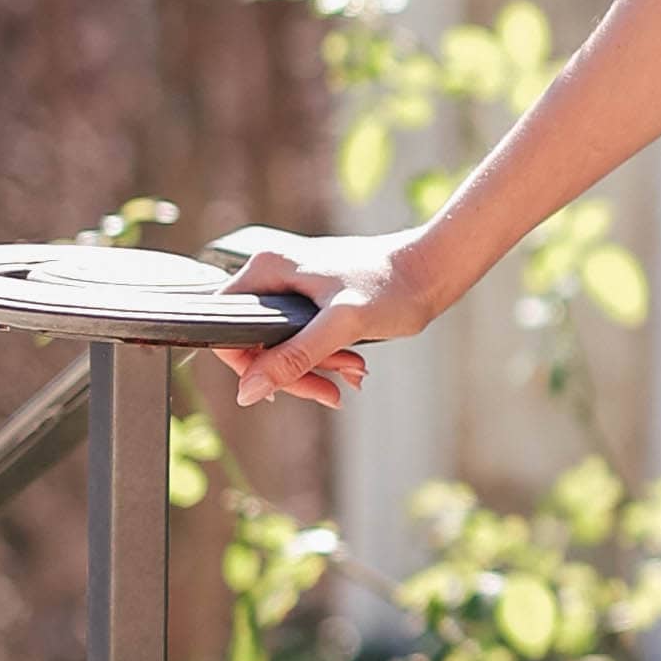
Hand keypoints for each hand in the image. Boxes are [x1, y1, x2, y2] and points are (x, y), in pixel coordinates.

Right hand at [207, 230, 438, 412]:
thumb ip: (295, 356)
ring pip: (283, 346)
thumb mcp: (342, 325)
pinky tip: (355, 364)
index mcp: (265, 269)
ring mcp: (292, 288)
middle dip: (295, 372)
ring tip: (355, 370)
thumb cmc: (393, 287)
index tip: (287, 388)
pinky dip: (327, 359)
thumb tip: (248, 391)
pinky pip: (304, 341)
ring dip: (316, 368)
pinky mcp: (313, 301)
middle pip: (257, 344)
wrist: (433, 270)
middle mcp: (272, 275)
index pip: (227, 331)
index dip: (252, 368)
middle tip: (333, 386)